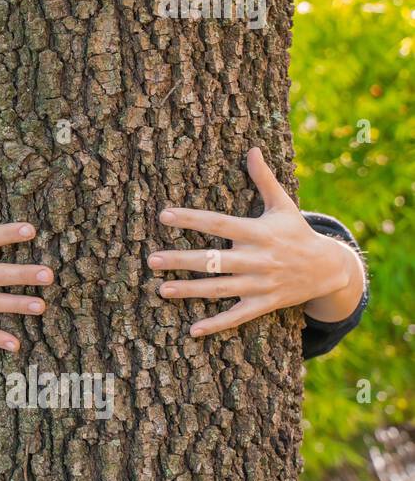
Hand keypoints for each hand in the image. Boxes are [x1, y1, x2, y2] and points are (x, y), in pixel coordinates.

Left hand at [148, 147, 365, 336]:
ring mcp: (260, 284)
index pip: (219, 224)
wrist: (329, 269)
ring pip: (219, 289)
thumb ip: (264, 180)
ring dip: (190, 291)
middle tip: (151, 259)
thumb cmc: (297, 233)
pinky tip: (192, 330)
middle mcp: (257, 259)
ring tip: (160, 289)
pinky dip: (216, 325)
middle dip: (182, 260)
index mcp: (258, 233)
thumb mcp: (284, 205)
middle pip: (214, 260)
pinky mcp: (263, 304)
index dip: (192, 219)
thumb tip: (253, 150)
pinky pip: (237, 316)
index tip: (164, 215)